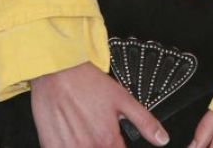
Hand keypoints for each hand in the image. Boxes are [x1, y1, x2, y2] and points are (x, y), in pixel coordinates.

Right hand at [30, 61, 169, 147]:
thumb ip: (144, 121)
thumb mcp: (122, 98)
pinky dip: (70, 145)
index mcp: (107, 142)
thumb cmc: (87, 82)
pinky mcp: (51, 147)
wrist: (56, 71)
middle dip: (103, 145)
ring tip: (85, 132)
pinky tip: (71, 135)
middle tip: (98, 131)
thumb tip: (162, 139)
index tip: (116, 142)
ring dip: (87, 145)